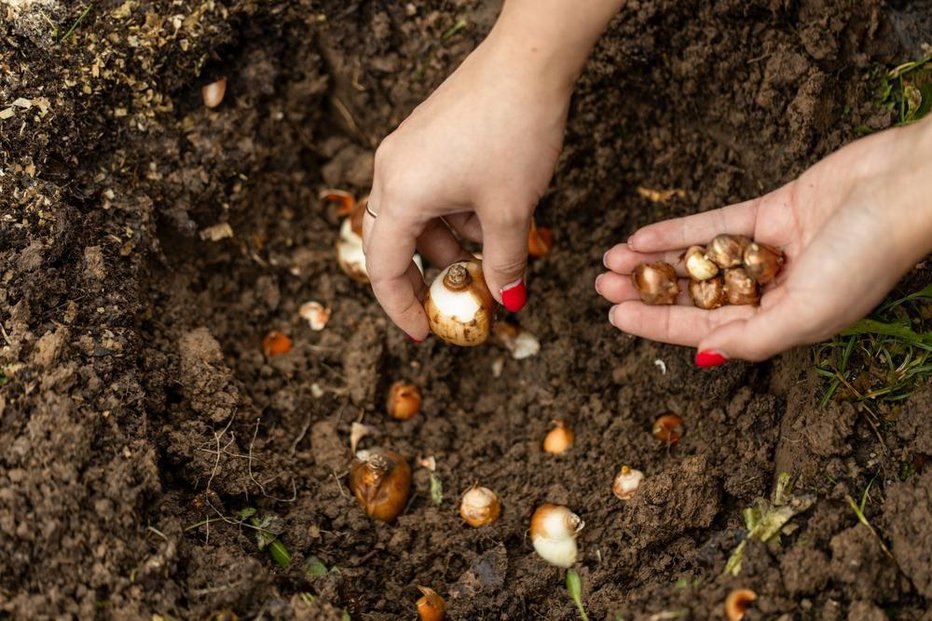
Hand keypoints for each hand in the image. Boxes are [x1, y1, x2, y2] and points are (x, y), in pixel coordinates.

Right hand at [363, 35, 571, 339]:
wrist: (529, 62)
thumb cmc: (514, 131)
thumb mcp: (511, 210)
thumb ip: (503, 263)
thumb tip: (508, 299)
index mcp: (401, 194)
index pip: (384, 268)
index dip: (402, 307)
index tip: (424, 332)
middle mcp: (392, 172)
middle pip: (392, 243)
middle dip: (423, 276)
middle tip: (452, 301)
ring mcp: (407, 151)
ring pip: (416, 217)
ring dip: (448, 243)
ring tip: (491, 251)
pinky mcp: (426, 137)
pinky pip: (429, 190)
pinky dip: (454, 214)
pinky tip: (491, 216)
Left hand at [597, 118, 931, 362]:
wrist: (909, 186)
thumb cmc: (870, 256)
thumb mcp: (809, 311)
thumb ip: (755, 336)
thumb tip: (705, 356)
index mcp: (784, 322)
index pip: (707, 328)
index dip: (658, 324)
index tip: (615, 316)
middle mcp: (774, 289)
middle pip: (696, 295)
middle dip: (648, 291)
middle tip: (602, 286)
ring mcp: (771, 249)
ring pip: (699, 259)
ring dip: (655, 260)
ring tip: (611, 261)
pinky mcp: (772, 211)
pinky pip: (714, 223)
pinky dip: (679, 231)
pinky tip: (641, 237)